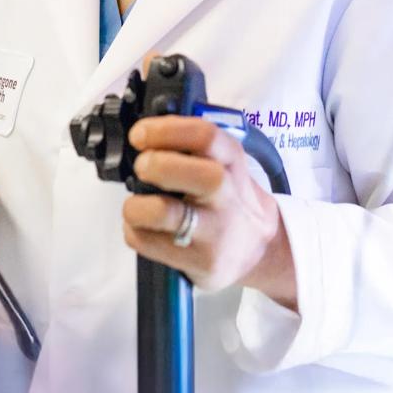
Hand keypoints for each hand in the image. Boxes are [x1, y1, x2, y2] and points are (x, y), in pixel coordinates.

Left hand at [122, 116, 297, 310]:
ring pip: (163, 212)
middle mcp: (226, 195)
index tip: (140, 135)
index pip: (204, 136)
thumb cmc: (227, 197)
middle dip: (154, 164)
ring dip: (136, 205)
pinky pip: (147, 242)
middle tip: (142, 167)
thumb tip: (146, 130)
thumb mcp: (224, 161)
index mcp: (231, 161)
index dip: (165, 130)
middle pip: (191, 173)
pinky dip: (135, 231)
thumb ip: (191, 143)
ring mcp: (214, 231)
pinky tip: (145, 227)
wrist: (257, 246)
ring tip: (137, 204)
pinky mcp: (199, 261)